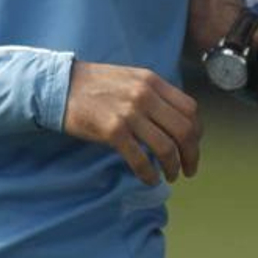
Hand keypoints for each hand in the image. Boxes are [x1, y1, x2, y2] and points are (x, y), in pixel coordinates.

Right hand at [63, 63, 201, 185]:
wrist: (61, 85)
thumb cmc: (95, 84)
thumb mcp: (131, 78)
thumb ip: (153, 94)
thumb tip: (173, 119)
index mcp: (153, 81)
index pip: (190, 109)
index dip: (197, 132)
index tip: (192, 146)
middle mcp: (145, 95)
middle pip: (184, 130)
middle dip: (191, 155)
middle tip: (188, 169)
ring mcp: (129, 113)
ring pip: (166, 147)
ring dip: (173, 167)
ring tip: (170, 176)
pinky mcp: (112, 131)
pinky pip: (140, 158)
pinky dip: (149, 173)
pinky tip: (149, 179)